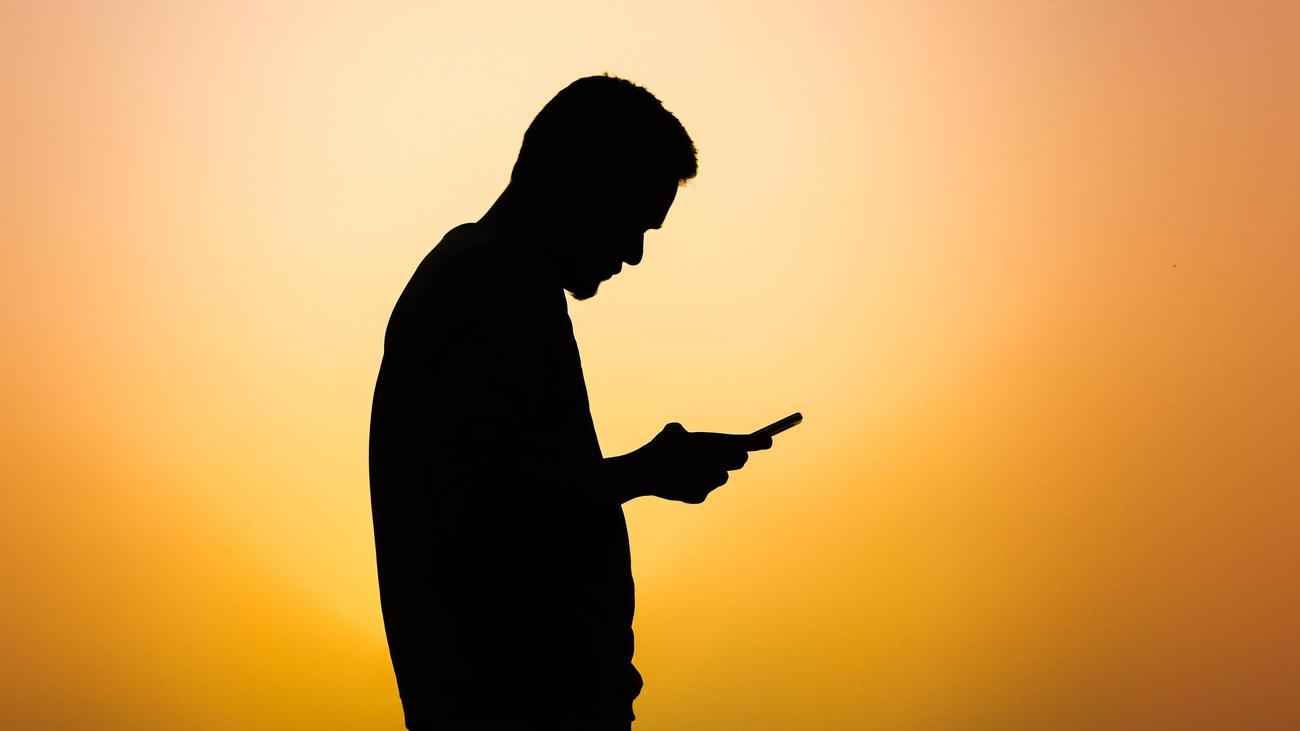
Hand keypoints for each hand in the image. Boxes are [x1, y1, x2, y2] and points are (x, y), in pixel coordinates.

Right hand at [629, 422, 772, 503]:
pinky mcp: (700, 496)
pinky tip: (680, 480)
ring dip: (712, 471)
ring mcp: (710, 483)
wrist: (643, 472)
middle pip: (740, 461)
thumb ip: (686, 433)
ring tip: (689, 466)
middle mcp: (718, 465)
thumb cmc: (659, 447)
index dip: (760, 442)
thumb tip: (685, 436)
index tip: (768, 440)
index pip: (746, 444)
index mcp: (715, 445)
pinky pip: (704, 488)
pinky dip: (695, 484)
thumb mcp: (672, 430)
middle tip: (722, 453)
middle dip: (735, 456)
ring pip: (721, 476)